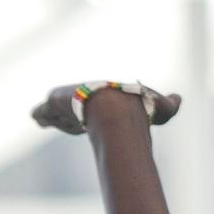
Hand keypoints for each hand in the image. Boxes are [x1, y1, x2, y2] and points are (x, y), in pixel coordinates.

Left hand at [31, 82, 179, 136]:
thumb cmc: (140, 107)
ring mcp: (71, 100)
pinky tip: (36, 119)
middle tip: (60, 119)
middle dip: (68, 114)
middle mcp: (88, 96)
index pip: (99, 104)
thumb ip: (168, 104)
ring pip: (60, 112)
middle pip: (77, 108)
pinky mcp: (55, 104)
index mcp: (107, 94)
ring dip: (53, 116)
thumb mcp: (161, 107)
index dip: (92, 113)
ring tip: (42, 120)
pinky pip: (45, 113)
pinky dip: (41, 115)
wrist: (118, 108)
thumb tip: (178, 98)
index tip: (86, 120)